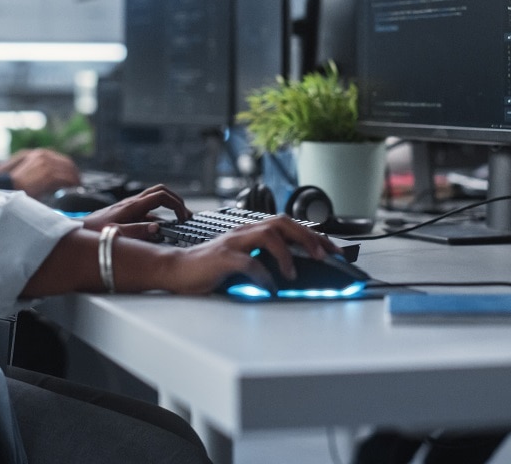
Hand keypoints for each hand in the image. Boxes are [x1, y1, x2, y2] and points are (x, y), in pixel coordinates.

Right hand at [0, 148, 80, 198]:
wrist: (8, 186)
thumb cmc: (16, 181)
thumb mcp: (27, 166)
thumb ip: (40, 165)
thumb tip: (54, 171)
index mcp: (40, 153)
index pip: (62, 159)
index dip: (70, 169)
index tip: (74, 176)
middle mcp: (45, 156)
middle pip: (68, 164)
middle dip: (75, 174)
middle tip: (78, 183)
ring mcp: (47, 165)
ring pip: (69, 171)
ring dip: (75, 180)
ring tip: (77, 187)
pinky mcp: (48, 175)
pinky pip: (66, 179)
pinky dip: (72, 184)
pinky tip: (73, 189)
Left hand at [82, 184, 190, 240]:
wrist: (78, 231)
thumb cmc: (94, 233)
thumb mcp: (116, 234)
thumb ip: (137, 231)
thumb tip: (157, 227)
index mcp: (132, 206)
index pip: (161, 196)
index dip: (176, 204)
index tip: (183, 217)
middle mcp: (132, 203)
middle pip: (160, 191)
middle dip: (176, 200)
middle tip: (185, 214)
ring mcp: (129, 206)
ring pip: (154, 199)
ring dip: (168, 207)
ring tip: (178, 222)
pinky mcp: (126, 212)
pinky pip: (147, 210)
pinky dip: (158, 216)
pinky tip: (159, 229)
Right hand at [162, 215, 339, 294]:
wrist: (175, 270)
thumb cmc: (209, 268)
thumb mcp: (243, 263)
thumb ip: (264, 262)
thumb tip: (296, 274)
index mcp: (251, 232)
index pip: (289, 225)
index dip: (314, 235)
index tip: (334, 250)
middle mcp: (244, 232)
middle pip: (282, 222)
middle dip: (307, 237)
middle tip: (324, 256)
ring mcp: (232, 243)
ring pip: (267, 235)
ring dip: (286, 253)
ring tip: (294, 273)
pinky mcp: (221, 258)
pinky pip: (246, 262)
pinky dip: (262, 275)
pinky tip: (269, 287)